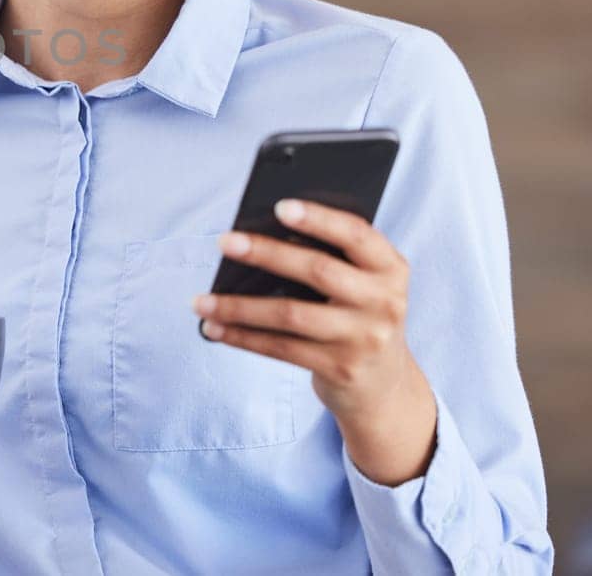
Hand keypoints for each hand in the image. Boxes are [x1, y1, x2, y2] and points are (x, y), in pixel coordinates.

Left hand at [190, 198, 424, 423]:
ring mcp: (364, 339)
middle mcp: (384, 302)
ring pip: (290, 315)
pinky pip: (281, 348)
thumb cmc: (358, 314)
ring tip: (201, 300)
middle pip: (317, 270)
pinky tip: (214, 327)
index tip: (279, 207)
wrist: (385, 385)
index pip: (356, 235)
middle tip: (225, 241)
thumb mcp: (364, 283)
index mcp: (390, 268)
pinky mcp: (340, 369)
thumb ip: (332, 258)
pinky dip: (242, 337)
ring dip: (238, 306)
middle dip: (266, 254)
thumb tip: (260, 235)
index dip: (319, 219)